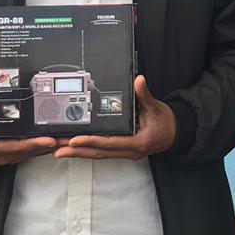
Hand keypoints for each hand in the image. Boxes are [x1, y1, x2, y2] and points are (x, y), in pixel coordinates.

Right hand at [0, 80, 58, 164]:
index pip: (16, 146)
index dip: (33, 143)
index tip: (49, 140)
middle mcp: (2, 155)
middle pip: (29, 151)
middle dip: (49, 145)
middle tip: (66, 139)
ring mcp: (8, 158)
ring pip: (32, 154)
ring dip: (49, 148)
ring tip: (66, 141)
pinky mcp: (13, 157)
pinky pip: (30, 154)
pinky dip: (42, 149)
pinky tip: (54, 144)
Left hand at [54, 76, 176, 159]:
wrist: (177, 134)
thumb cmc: (167, 122)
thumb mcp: (156, 107)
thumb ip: (145, 94)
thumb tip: (139, 80)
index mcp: (137, 142)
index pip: (109, 143)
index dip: (90, 141)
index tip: (74, 140)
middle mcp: (129, 151)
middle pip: (99, 153)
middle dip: (77, 152)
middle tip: (57, 150)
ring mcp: (126, 153)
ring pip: (98, 154)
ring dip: (79, 153)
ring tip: (59, 151)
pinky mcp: (123, 151)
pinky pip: (103, 152)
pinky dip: (88, 150)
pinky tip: (76, 149)